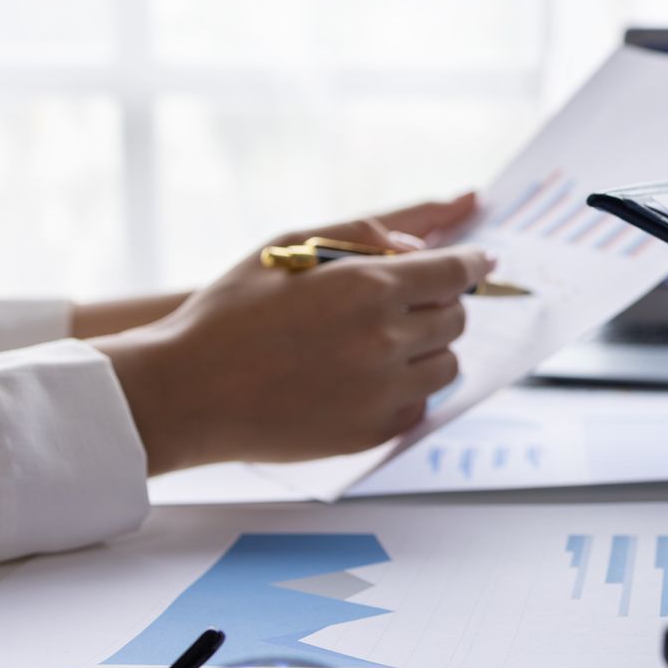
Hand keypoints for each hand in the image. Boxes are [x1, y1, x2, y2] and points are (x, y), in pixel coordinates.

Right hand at [92, 194, 490, 472]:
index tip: (481, 261)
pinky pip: (421, 406)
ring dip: (428, 349)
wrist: (186, 392)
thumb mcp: (288, 247)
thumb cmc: (229, 313)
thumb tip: (420, 244)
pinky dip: (407, 390)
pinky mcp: (374, 432)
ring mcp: (383, 392)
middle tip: (412, 302)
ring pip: (447, 365)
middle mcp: (385, 341)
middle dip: (441, 304)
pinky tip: (367, 378)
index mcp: (367, 288)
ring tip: (384, 342)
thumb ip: (361, 235)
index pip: (453, 272)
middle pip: (456, 318)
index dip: (472, 263)